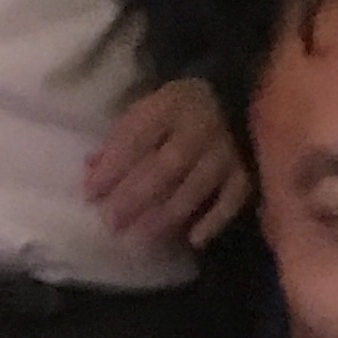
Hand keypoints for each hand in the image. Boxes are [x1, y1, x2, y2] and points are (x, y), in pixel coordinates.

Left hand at [85, 74, 246, 250]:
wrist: (233, 98)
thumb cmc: (178, 111)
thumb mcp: (146, 112)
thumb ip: (120, 140)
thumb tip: (91, 172)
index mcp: (168, 106)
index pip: (137, 137)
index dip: (113, 168)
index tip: (91, 195)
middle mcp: (199, 127)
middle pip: (166, 166)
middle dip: (136, 197)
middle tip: (113, 223)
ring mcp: (226, 150)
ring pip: (196, 186)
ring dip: (167, 215)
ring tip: (141, 238)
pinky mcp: (247, 170)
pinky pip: (232, 198)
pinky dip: (214, 219)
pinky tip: (193, 239)